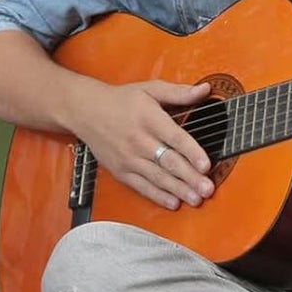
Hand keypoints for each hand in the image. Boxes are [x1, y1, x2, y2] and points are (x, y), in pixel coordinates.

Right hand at [72, 79, 215, 210]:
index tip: (206, 164)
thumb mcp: (149, 89)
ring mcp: (128, 158)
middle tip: (207, 188)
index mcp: (148, 118)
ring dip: (178, 190)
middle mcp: (138, 140)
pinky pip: (141, 186)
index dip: (192, 152)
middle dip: (190, 177)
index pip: (174, 137)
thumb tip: (204, 89)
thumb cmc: (119, 101)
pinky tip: (173, 202)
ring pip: (157, 177)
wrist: (84, 111)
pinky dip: (157, 196)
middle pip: (168, 161)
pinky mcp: (120, 170)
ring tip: (196, 199)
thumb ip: (178, 92)